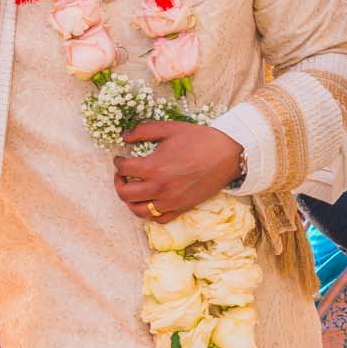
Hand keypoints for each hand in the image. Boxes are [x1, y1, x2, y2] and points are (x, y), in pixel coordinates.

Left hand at [113, 123, 244, 223]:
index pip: (124, 169)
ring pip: (138, 211)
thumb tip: (125, 136)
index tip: (120, 159)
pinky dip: (149, 213)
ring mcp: (170, 201)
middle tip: (121, 175)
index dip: (118, 162)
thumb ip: (144, 131)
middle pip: (125, 194)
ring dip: (130, 201)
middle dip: (118, 183)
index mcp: (154, 167)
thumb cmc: (200, 139)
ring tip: (132, 190)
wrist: (228, 154)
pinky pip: (158, 219)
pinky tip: (149, 201)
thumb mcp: (170, 128)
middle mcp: (160, 188)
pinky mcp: (181, 208)